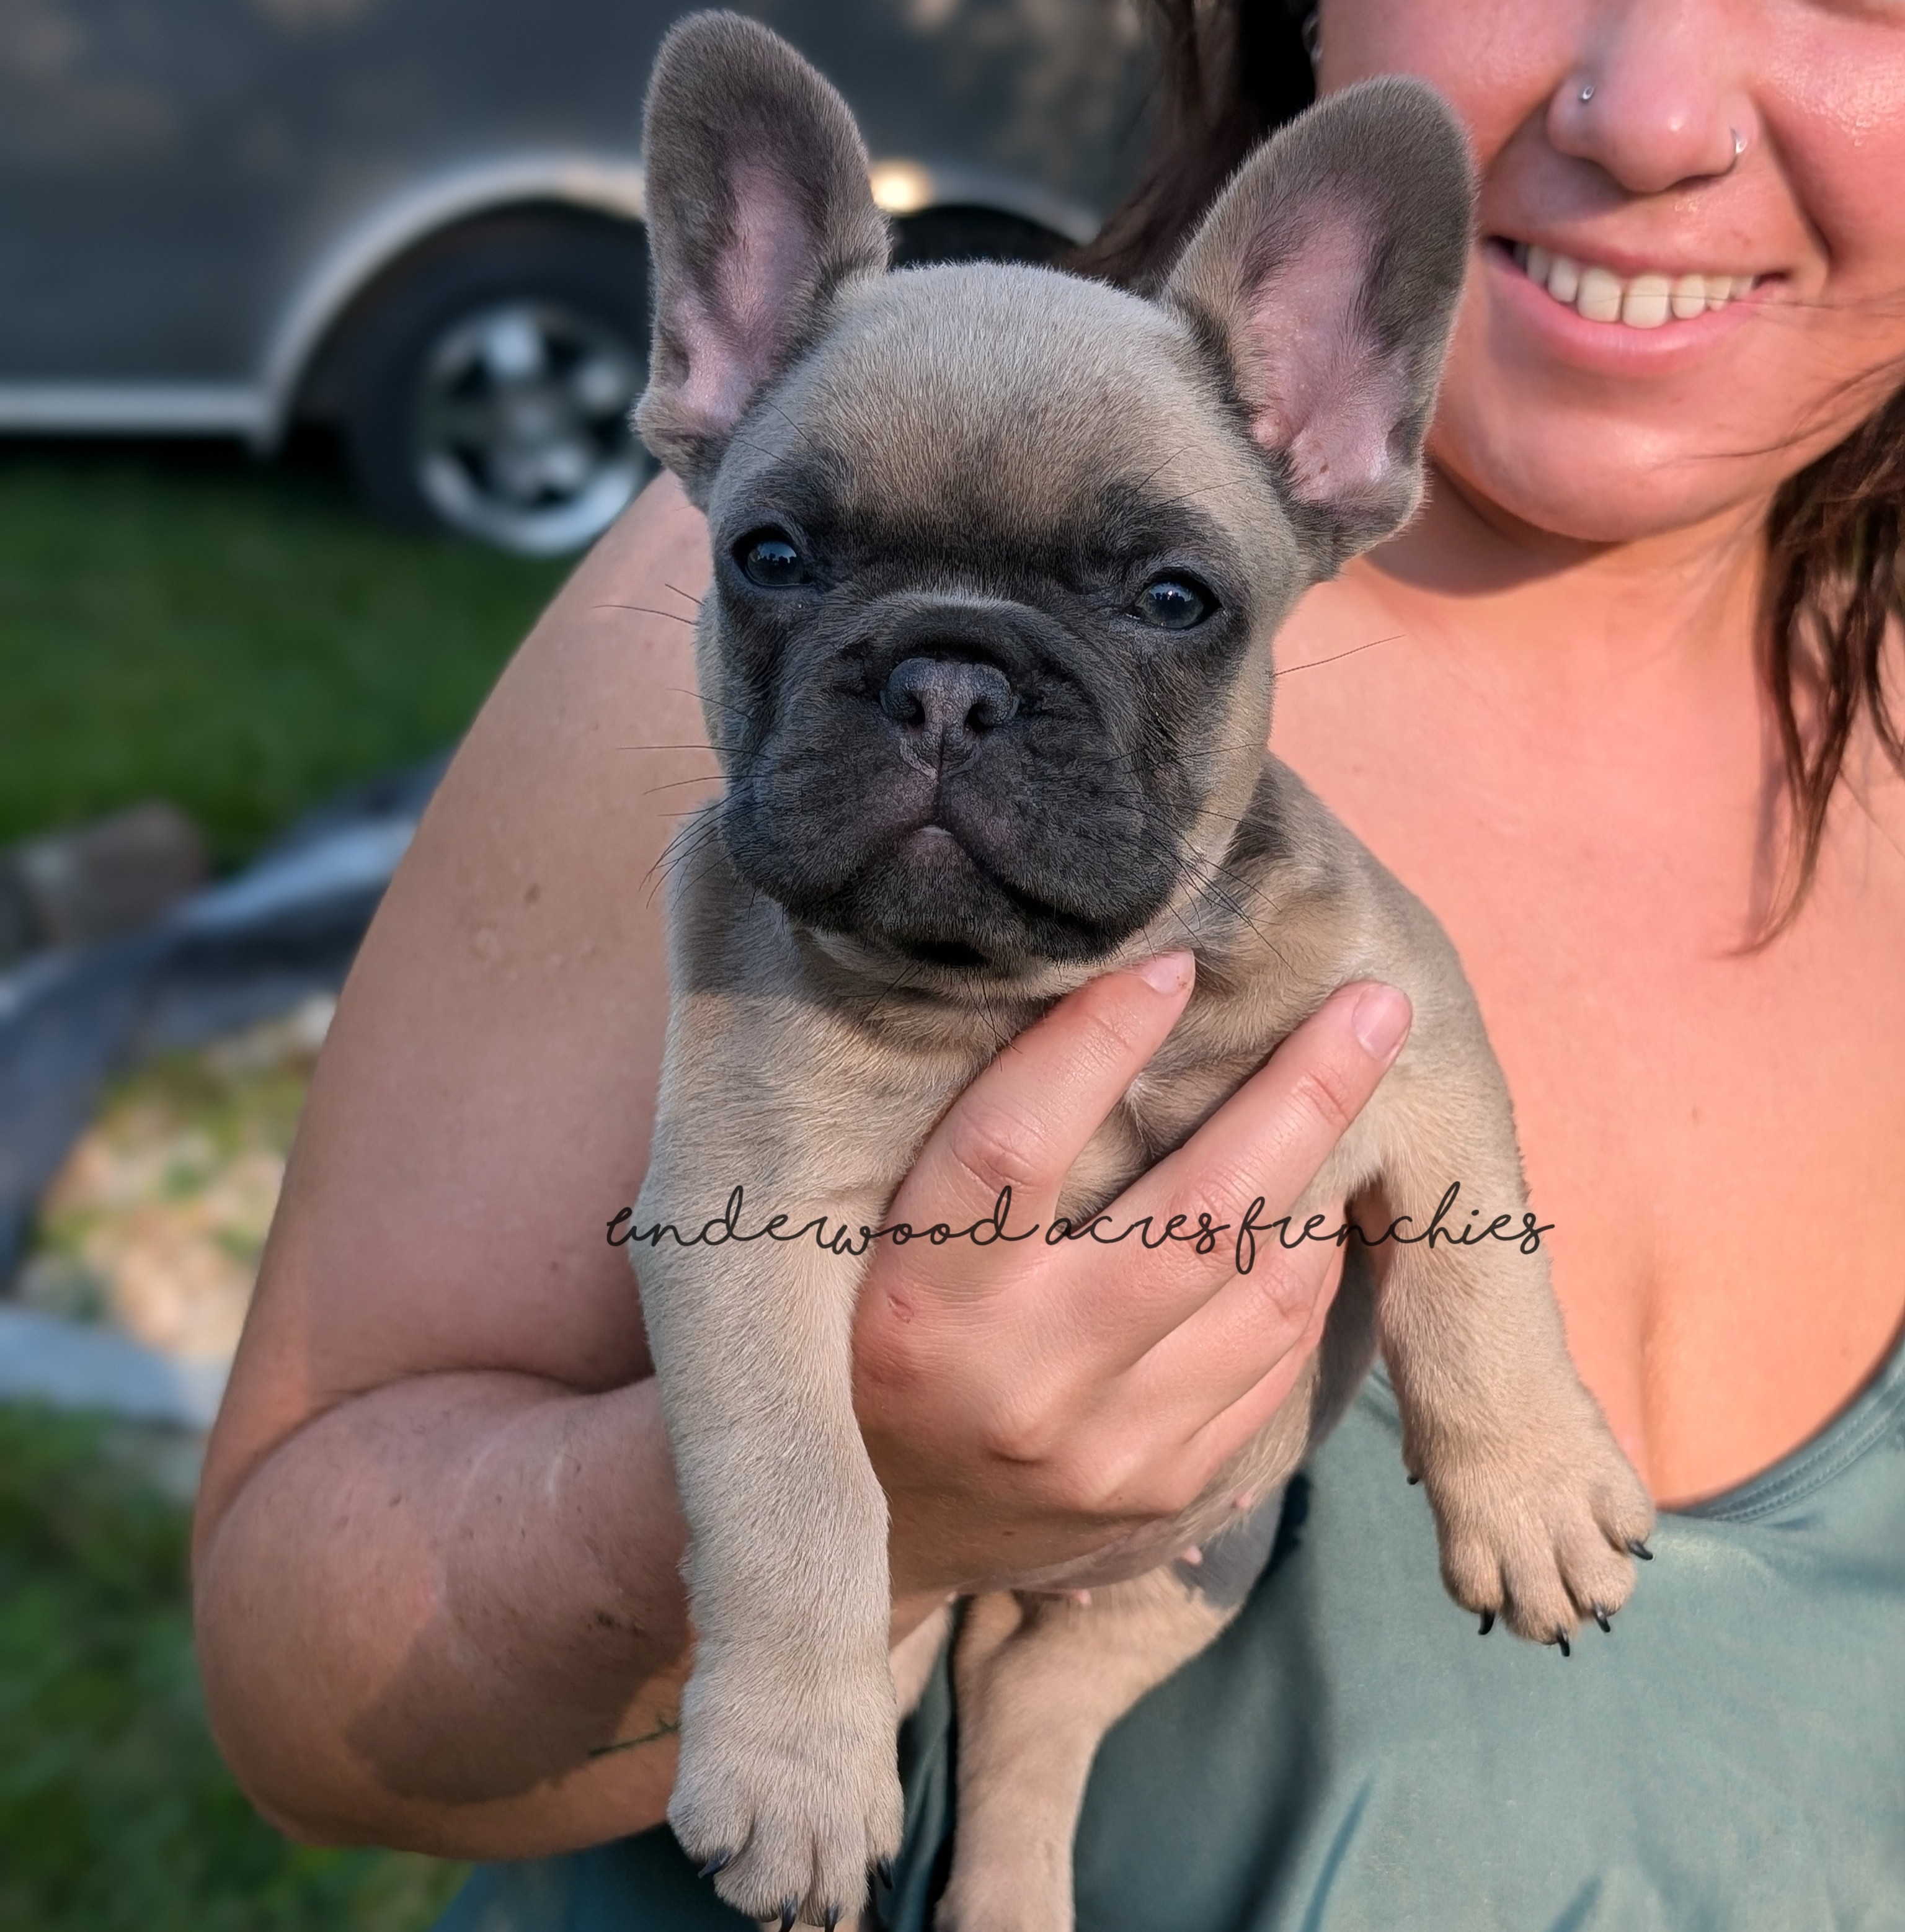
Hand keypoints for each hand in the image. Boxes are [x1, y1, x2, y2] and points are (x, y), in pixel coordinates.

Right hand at [852, 953, 1413, 1603]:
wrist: (874, 1539)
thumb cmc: (867, 1340)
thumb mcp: (860, 1245)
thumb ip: (957, 1151)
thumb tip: (1100, 1008)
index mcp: (913, 1301)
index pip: (1013, 1148)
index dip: (1097, 1044)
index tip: (1173, 964)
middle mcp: (1013, 1382)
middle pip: (1192, 1221)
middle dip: (1301, 1098)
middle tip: (1373, 1006)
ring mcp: (1100, 1451)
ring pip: (1261, 1294)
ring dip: (1323, 1177)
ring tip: (1357, 1080)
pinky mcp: (1161, 1492)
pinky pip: (1273, 1365)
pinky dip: (1307, 1273)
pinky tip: (1317, 1205)